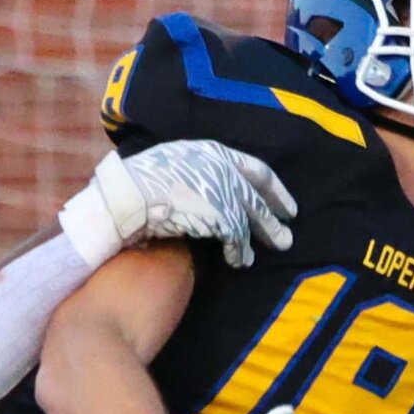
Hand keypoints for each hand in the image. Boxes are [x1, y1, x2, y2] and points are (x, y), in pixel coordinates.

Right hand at [60, 140, 297, 268]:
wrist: (125, 198)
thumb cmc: (136, 184)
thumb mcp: (169, 164)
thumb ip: (193, 173)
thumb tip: (200, 190)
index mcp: (210, 151)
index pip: (253, 167)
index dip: (272, 186)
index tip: (282, 201)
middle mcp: (221, 167)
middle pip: (257, 193)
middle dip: (275, 212)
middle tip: (288, 228)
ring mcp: (222, 191)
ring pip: (253, 217)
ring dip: (267, 234)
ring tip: (279, 246)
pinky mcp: (219, 217)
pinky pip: (236, 239)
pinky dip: (239, 252)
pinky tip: (240, 262)